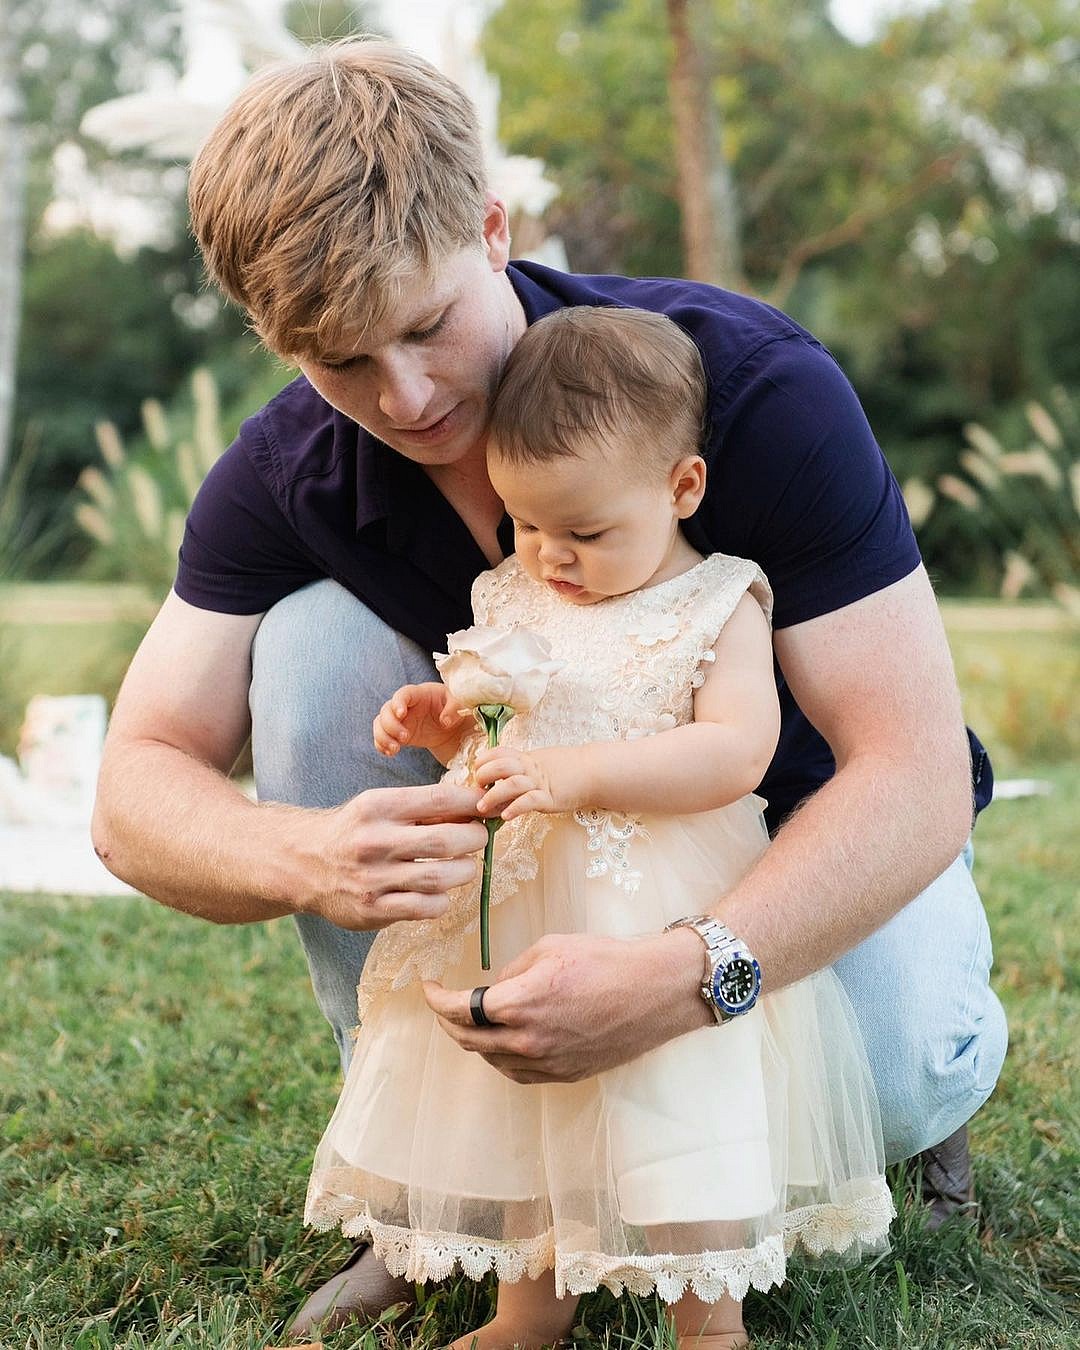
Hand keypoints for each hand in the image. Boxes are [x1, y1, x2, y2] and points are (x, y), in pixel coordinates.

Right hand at [294, 782, 488, 930]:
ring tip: (464, 866)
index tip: (485, 807)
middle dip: (475, 838)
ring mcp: (373, 879)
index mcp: (378, 806)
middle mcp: (374, 841)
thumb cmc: (356, 831)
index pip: (439, 798)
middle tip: (479, 838)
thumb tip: (476, 807)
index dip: (472, 802)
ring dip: (465, 871)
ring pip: (440, 878)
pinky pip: (426, 908)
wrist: (305, 864)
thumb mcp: (381, 806)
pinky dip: (443, 899)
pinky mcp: (373, 910)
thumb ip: (424, 808)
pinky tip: (440, 891)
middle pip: (446, 841)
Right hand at [373, 683, 465, 764]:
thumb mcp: (459, 704)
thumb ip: (454, 709)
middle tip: (405, 737)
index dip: (398, 703)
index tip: (401, 714)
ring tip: (395, 749)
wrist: (450, 725)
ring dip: (383, 737)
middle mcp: (404, 706)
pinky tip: (390, 753)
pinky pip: (381, 737)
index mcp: (419, 694)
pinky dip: (381, 745)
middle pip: (386, 710)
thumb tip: (445, 721)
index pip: (402, 694)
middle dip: (391, 725)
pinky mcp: (397, 734)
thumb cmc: (453, 707)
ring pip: (380, 724)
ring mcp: (399, 720)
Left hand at [422, 928, 710, 1082]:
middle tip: (442, 1005)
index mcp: (521, 1003)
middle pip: (469, 1040)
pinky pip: (519, 1072)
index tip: (429, 987)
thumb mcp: (551, 948)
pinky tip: (504, 1041)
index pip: (460, 1010)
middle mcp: (529, 1040)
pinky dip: (502, 1057)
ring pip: (492, 1060)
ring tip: (473, 1021)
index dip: (436, 999)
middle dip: (448, 1022)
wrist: (657, 991)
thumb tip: (494, 990)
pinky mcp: (566, 1074)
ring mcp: (548, 1063)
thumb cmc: (607, 960)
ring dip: (476, 1041)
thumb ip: (513, 972)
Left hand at [473, 745, 582, 818]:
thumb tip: (498, 778)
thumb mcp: (540, 762)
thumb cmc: (567, 769)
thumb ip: (521, 768)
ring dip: (493, 795)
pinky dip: (516, 808)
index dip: (483, 761)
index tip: (477, 772)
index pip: (498, 752)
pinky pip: (530, 802)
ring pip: (512, 784)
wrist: (594, 771)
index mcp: (526, 758)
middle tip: (477, 789)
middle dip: (484, 776)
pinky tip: (506, 816)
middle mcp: (531, 768)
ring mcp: (540, 783)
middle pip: (501, 766)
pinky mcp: (550, 798)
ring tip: (482, 807)